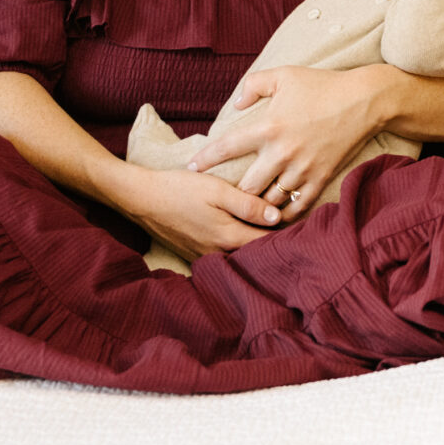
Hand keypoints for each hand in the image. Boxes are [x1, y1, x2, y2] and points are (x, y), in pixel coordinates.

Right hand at [118, 164, 277, 257]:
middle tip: (291, 230)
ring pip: (238, 255)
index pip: (267, 244)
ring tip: (269, 232)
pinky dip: (233, 247)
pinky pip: (221, 255)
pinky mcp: (193, 253)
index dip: (286, 236)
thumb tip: (276, 218)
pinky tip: (238, 234)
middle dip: (272, 243)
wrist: (141, 198)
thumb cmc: (180, 189)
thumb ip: (247, 205)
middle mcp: (218, 253)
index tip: (302, 226)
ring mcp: (204, 256)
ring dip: (252, 246)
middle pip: (254, 253)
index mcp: (228, 237)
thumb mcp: (217, 190)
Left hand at [192, 64, 389, 216]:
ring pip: (270, 201)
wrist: (364, 101)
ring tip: (250, 209)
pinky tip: (276, 215)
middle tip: (226, 195)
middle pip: (246, 187)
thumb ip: (253, 85)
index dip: (205, 160)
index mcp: (268, 127)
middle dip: (234, 193)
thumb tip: (236, 104)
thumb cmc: (322, 85)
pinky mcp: (320, 178)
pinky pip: (297, 206)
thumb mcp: (284, 75)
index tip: (191, 169)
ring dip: (258, 206)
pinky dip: (284, 214)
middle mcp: (281, 153)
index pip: (227, 148)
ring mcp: (302, 169)